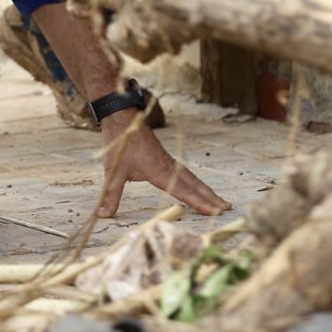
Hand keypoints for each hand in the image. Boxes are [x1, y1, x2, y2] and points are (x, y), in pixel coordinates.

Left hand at [97, 118, 231, 217]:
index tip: (215, 211)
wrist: (122, 116)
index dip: (199, 203)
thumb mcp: (112, 170)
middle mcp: (168, 166)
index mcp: (159, 170)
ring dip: (206, 189)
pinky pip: (185, 172)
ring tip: (220, 200)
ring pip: (192, 177)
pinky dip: (196, 182)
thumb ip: (110, 194)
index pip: (184, 191)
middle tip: (228, 207)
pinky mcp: (164, 157)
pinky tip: (197, 186)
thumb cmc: (119, 142)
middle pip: (195, 184)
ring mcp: (168, 161)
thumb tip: (103, 215)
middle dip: (211, 197)